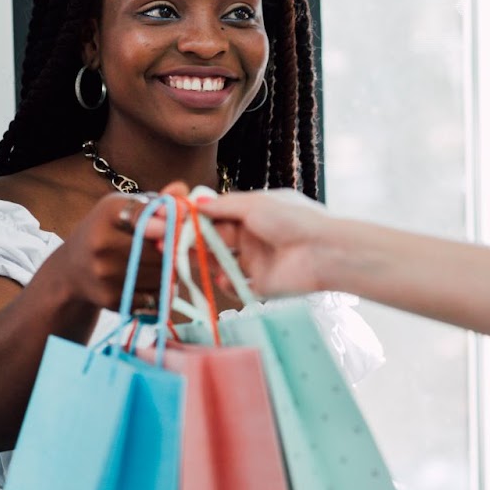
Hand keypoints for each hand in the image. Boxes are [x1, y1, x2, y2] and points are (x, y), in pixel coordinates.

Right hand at [35, 192, 176, 311]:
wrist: (72, 270)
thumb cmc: (108, 231)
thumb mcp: (125, 209)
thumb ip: (157, 201)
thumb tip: (183, 190)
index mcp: (107, 213)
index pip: (144, 215)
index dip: (167, 222)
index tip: (177, 223)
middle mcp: (101, 244)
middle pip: (159, 252)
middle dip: (174, 252)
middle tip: (176, 249)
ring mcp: (105, 275)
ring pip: (161, 276)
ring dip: (171, 272)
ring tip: (163, 265)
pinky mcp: (112, 300)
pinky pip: (156, 297)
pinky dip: (162, 291)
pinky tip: (154, 281)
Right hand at [183, 186, 338, 296]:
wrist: (322, 252)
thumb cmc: (292, 220)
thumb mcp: (254, 205)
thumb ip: (223, 206)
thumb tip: (196, 203)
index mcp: (250, 214)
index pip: (214, 217)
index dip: (193, 220)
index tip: (172, 220)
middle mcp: (250, 237)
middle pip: (213, 240)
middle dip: (190, 241)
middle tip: (168, 243)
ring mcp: (254, 262)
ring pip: (220, 263)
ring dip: (204, 262)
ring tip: (190, 260)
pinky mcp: (260, 285)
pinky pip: (235, 286)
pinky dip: (226, 283)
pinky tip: (224, 278)